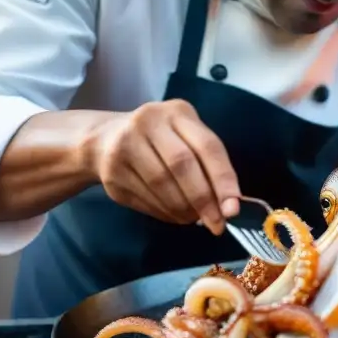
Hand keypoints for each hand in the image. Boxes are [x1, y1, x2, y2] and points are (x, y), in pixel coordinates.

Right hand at [88, 100, 240, 233]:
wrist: (104, 139)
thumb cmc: (160, 140)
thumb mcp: (185, 136)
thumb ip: (207, 164)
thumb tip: (227, 205)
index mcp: (177, 112)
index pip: (207, 146)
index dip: (223, 179)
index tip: (233, 209)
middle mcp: (148, 122)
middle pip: (182, 165)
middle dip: (203, 200)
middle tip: (216, 224)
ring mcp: (124, 146)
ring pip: (162, 185)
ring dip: (183, 209)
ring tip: (194, 218)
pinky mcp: (111, 172)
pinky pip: (145, 199)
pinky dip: (165, 212)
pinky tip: (174, 214)